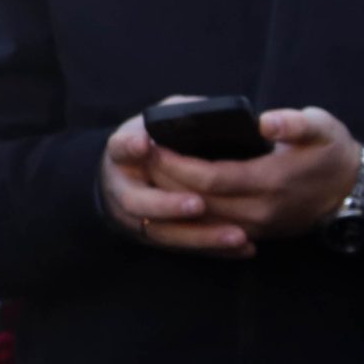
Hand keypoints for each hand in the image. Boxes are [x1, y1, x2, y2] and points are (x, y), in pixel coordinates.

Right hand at [101, 106, 250, 257]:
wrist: (131, 173)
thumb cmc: (158, 138)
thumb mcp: (162, 119)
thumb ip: (181, 115)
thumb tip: (215, 114)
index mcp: (124, 152)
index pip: (120, 148)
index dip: (130, 147)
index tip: (144, 143)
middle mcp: (123, 187)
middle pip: (137, 202)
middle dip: (167, 205)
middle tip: (198, 204)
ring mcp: (136, 217)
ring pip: (162, 232)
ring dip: (199, 236)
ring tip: (236, 234)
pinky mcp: (156, 236)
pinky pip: (183, 247)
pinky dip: (213, 249)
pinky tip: (243, 247)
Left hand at [143, 107, 362, 243]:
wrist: (352, 191)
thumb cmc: (333, 152)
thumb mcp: (323, 128)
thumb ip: (295, 123)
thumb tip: (265, 121)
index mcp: (271, 180)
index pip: (210, 178)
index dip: (177, 164)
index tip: (154, 145)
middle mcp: (259, 209)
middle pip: (197, 201)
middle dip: (165, 180)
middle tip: (141, 157)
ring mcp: (257, 226)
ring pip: (200, 219)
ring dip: (171, 200)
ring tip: (149, 175)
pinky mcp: (256, 233)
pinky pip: (212, 229)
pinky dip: (187, 215)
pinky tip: (171, 198)